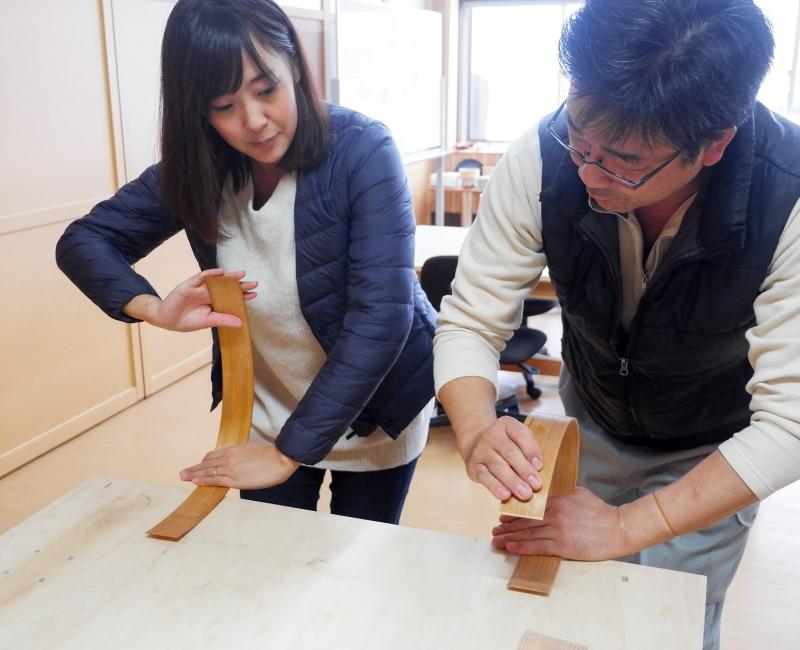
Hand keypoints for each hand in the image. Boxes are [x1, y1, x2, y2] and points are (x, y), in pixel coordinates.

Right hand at [133, 268, 257, 331]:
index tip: (255, 295)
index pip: (231, 297)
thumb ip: (223, 320)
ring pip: (216, 280)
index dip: (242, 295)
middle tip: (255, 283)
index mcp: (214, 301)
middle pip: (227, 287)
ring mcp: (199, 288)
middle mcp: (209, 293)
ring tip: (242, 274)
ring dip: (229, 277)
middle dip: (240, 285)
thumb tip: (241, 323)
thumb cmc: (187, 320)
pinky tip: (220, 272)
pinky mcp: (189, 285)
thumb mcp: (208, 321)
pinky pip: (200, 277)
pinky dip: (210, 274)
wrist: (166, 320)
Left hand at [179, 441, 299, 489]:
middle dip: (193, 469)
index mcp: (233, 449)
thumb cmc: (268, 455)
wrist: (279, 460)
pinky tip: (196, 482)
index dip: (203, 462)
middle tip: (182, 473)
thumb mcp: (250, 449)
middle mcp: (229, 458)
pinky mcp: (235, 479)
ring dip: (194, 475)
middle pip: (206, 463)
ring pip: (208, 471)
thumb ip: (239, 454)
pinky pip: (215, 480)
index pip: (212, 455)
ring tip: (184, 477)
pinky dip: (204, 481)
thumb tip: (234, 460)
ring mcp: (231, 468)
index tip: (197, 465)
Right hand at [461, 416, 543, 501]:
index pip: (520, 434)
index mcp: (506, 424)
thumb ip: (528, 449)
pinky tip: (505, 495)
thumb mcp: (517, 438)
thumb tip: (536, 467)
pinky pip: (485, 477)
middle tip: (536, 485)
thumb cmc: (504, 444)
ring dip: (513, 481)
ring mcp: (480, 450)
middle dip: (524, 470)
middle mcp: (491, 435)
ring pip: (498, 466)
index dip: (531, 450)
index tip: (540, 466)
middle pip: (510, 452)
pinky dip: (495, 487)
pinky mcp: (473, 466)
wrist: (475, 443)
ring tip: (525, 493)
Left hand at [491, 486, 635, 560]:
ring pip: (527, 534)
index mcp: (557, 500)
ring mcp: (558, 530)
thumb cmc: (601, 512)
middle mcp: (554, 514)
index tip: (502, 517)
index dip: (513, 513)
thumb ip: (562, 493)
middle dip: (506, 527)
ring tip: (496, 540)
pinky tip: (510, 548)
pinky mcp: (563, 546)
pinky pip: (538, 546)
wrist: (618, 528)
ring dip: (509, 538)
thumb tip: (549, 493)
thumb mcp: (579, 493)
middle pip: (524, 521)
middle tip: (494, 530)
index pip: (530, 507)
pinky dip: (522, 547)